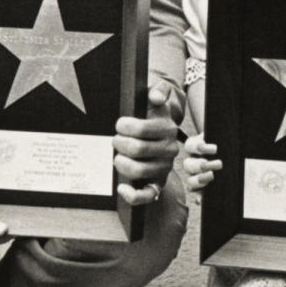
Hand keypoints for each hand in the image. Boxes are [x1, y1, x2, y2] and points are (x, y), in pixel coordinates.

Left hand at [113, 81, 180, 205]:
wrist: (158, 133)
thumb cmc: (151, 115)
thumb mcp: (155, 98)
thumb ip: (158, 91)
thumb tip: (155, 97)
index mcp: (168, 128)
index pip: (142, 129)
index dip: (125, 126)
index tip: (120, 124)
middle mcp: (169, 149)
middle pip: (137, 149)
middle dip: (119, 143)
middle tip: (116, 140)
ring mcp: (164, 168)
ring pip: (139, 171)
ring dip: (121, 163)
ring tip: (118, 156)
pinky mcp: (157, 183)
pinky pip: (146, 195)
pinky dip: (132, 194)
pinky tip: (122, 186)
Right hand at [183, 132, 221, 192]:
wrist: (229, 152)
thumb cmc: (224, 144)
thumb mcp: (220, 137)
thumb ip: (220, 135)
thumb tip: (219, 133)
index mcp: (194, 148)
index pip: (190, 146)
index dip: (199, 147)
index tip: (215, 149)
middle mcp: (192, 162)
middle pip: (188, 165)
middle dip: (202, 165)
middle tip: (219, 164)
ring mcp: (194, 176)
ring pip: (190, 180)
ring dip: (200, 179)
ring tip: (213, 177)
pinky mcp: (199, 189)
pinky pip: (196, 194)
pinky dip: (199, 197)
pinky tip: (202, 198)